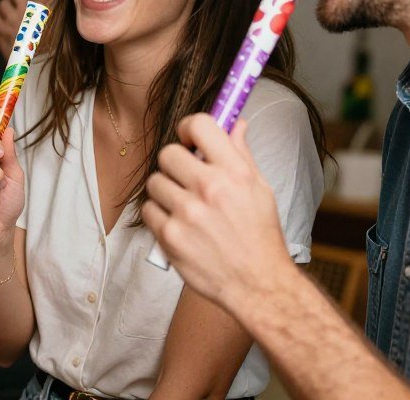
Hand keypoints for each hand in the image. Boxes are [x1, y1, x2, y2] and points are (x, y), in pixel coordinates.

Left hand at [0, 0, 50, 59]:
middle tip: (18, 10)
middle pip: (3, 1)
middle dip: (9, 3)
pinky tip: (11, 31)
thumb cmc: (50, 29)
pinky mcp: (1, 41)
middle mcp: (18, 17)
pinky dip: (1, 26)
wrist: (48, 58)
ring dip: (3, 14)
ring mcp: (8, 30)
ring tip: (14, 20)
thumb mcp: (46, 6)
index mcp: (31, 7)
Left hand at [142, 115, 293, 307]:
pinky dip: (159, 216)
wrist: (258, 285)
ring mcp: (187, 213)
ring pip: (155, 182)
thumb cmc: (260, 236)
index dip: (189, 128)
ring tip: (184, 206)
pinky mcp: (170, 236)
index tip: (189, 139)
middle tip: (186, 178)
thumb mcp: (260, 189)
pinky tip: (178, 225)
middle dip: (175, 164)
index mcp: (235, 172)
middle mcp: (210, 188)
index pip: (200, 125)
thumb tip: (235, 123)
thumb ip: (241, 154)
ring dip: (166, 192)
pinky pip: (149, 210)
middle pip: (168, 153)